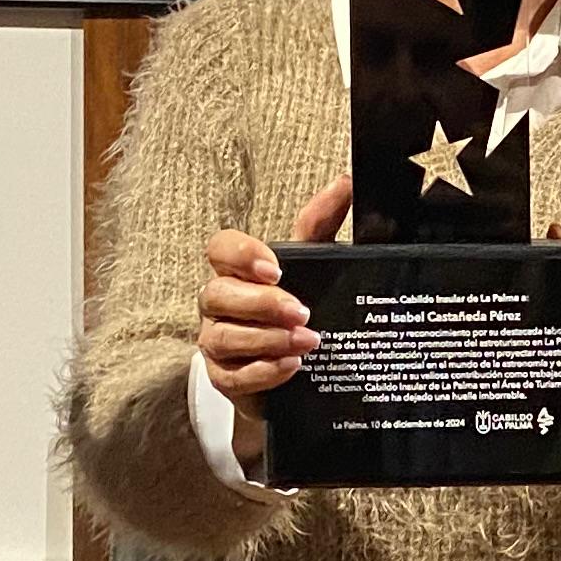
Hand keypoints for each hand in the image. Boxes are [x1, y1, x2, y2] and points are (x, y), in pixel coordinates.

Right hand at [200, 180, 352, 463]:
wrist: (299, 372)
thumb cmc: (299, 309)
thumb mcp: (314, 266)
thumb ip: (321, 226)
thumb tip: (344, 183)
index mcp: (237, 270)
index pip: (219, 248)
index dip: (241, 255)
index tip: (276, 268)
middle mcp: (219, 303)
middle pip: (218, 294)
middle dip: (261, 304)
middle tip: (301, 312)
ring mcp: (216, 341)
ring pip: (224, 337)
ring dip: (267, 339)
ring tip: (307, 342)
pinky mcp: (224, 377)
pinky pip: (233, 375)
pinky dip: (263, 371)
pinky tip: (291, 366)